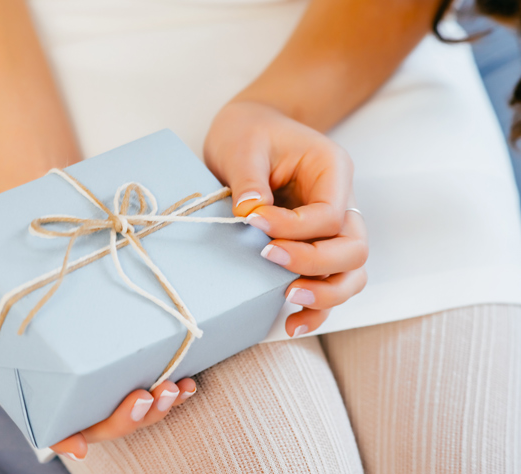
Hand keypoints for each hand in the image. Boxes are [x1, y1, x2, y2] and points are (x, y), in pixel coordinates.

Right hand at [0, 242, 197, 459]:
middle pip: (100, 416)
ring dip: (157, 406)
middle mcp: (74, 369)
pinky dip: (175, 382)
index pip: (47, 414)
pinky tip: (189, 376)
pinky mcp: (135, 336)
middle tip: (145, 397)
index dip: (63, 435)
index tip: (80, 446)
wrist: (58, 217)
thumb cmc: (12, 247)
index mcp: (34, 365)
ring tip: (175, 388)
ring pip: (134, 403)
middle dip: (125, 419)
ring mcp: (107, 357)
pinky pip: (158, 372)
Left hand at [204, 100, 367, 336]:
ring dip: (325, 292)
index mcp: (333, 170)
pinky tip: (292, 323)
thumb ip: (249, 180)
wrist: (250, 128)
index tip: (252, 222)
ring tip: (288, 298)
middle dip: (314, 262)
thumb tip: (249, 216)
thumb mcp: (244, 146)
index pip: (330, 214)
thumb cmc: (249, 132)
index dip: (294, 228)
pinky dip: (317, 307)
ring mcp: (333, 228)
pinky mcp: (316, 247)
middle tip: (269, 258)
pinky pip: (330, 282)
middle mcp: (343, 202)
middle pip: (353, 248)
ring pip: (351, 273)